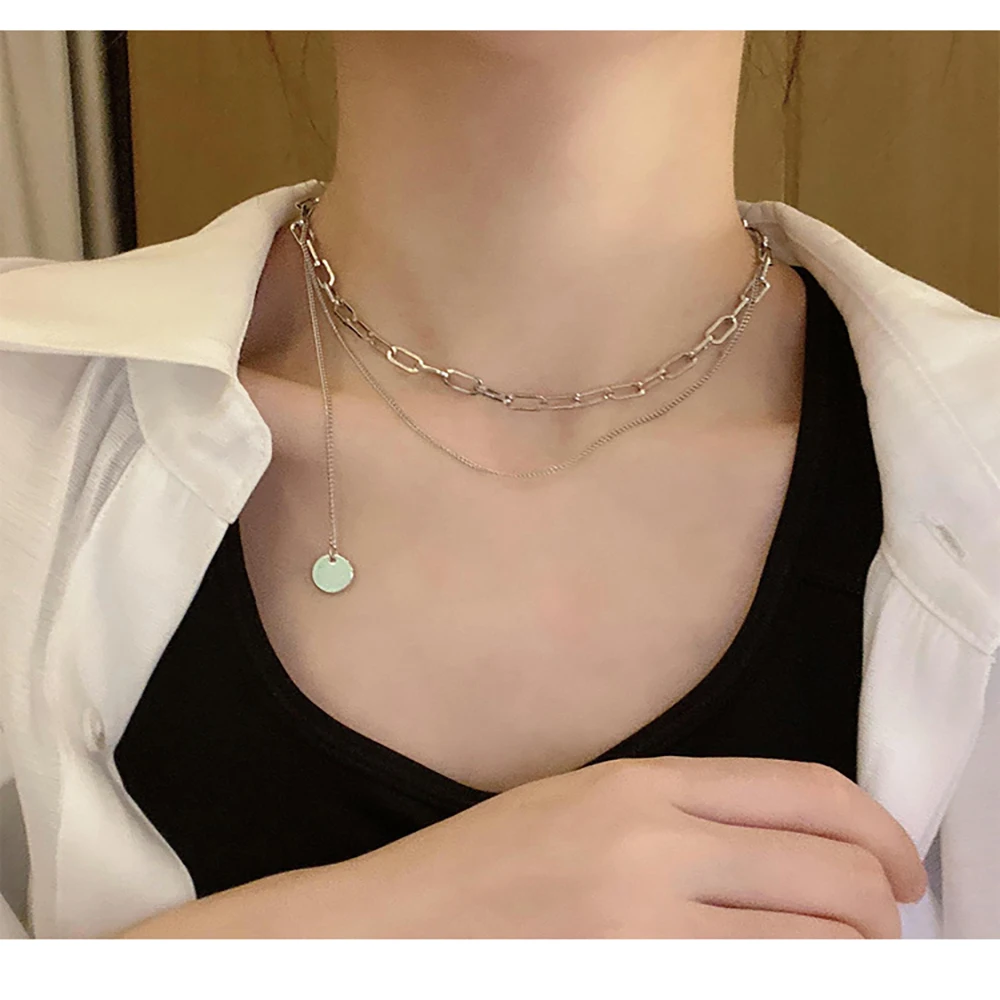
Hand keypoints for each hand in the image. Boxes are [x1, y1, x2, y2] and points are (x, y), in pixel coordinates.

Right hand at [325, 755, 927, 937]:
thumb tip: (803, 849)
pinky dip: (796, 988)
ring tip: (837, 965)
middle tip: (881, 932)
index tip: (900, 867)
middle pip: (833, 872)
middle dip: (882, 909)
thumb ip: (690, 815)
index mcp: (639, 785)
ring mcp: (643, 929)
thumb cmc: (484, 871)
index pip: (808, 790)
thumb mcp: (587, 806)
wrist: (390, 934)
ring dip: (852, 960)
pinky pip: (764, 991)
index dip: (880, 829)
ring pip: (819, 948)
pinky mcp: (635, 988)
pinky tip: (784, 982)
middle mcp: (649, 846)